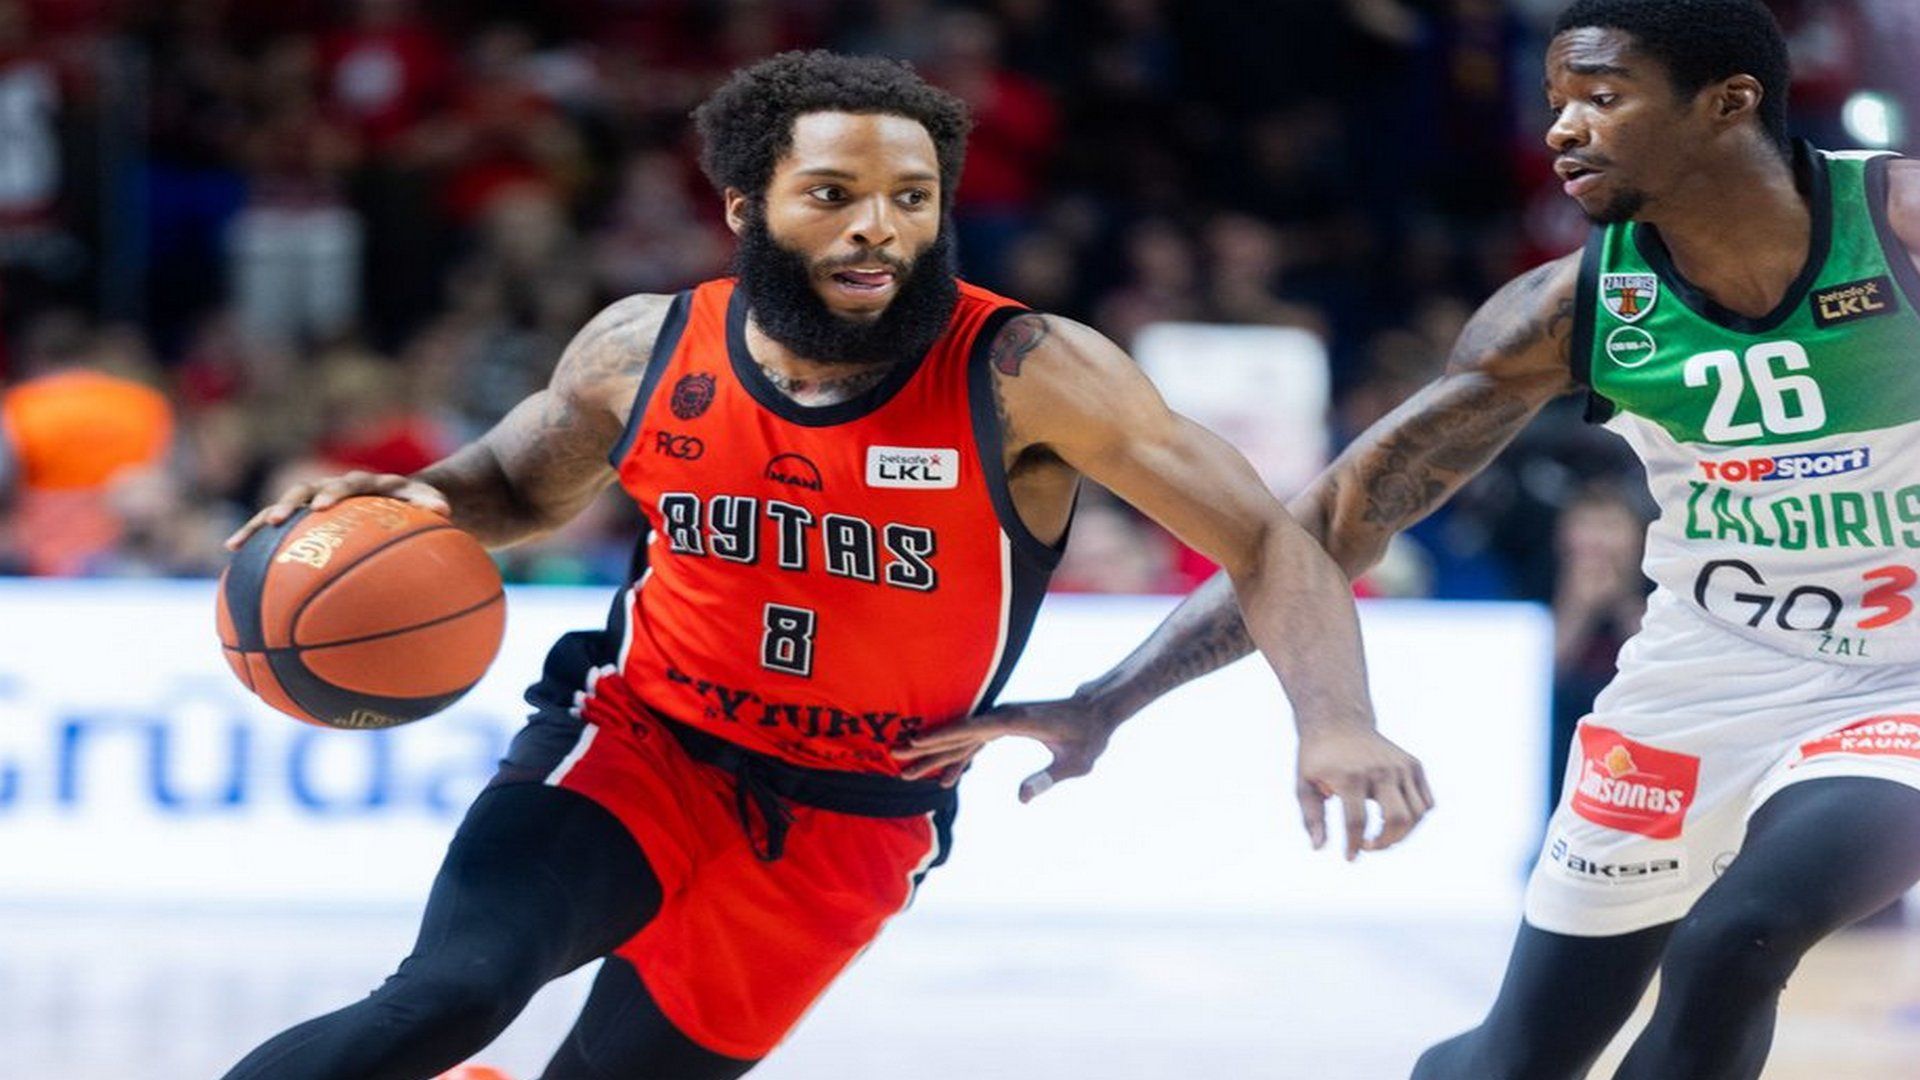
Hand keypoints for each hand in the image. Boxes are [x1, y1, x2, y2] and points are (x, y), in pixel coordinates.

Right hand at [224, 471, 451, 550]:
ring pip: (284, 509)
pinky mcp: (304, 519)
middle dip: (290, 505)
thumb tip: (444, 510)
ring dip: (261, 524)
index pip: (347, 484)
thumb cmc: (416, 506)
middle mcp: (334, 488)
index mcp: (364, 484)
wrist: (400, 499)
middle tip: (277, 520)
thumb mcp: (428, 503)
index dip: (332, 493)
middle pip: (306, 491)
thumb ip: (431, 504)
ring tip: (238, 544)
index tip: (322, 508)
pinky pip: (277, 531)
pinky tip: (232, 556)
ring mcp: (315, 503)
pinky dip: (256, 540)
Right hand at [892, 694, 1116, 801]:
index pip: (970, 730)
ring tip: (909, 770)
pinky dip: (959, 757)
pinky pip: (976, 741)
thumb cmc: (1090, 736)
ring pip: (963, 738)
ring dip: (937, 754)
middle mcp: (1004, 715)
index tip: (914, 743)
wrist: (1098, 712)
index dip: (941, 737)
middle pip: (958, 733)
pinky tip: (947, 777)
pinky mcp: (1006, 725)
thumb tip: (1020, 799)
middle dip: (927, 748)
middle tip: (896, 761)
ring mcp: (1003, 719)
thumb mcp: (1075, 763)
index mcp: (1015, 720)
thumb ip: (1046, 779)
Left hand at [1295, 726, 1432, 859]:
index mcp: (1350, 776)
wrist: (1339, 721)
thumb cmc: (1319, 757)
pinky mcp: (1413, 765)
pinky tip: (1394, 820)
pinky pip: (1426, 802)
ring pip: (1417, 813)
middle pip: (1397, 819)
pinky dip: (1416, 818)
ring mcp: (1401, 766)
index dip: (1354, 845)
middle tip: (1369, 847)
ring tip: (1382, 837)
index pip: (1357, 822)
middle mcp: (1380, 770)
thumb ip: (1311, 817)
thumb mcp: (1304, 783)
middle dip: (1385, 843)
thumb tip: (1319, 847)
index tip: (1350, 857)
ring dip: (1402, 835)